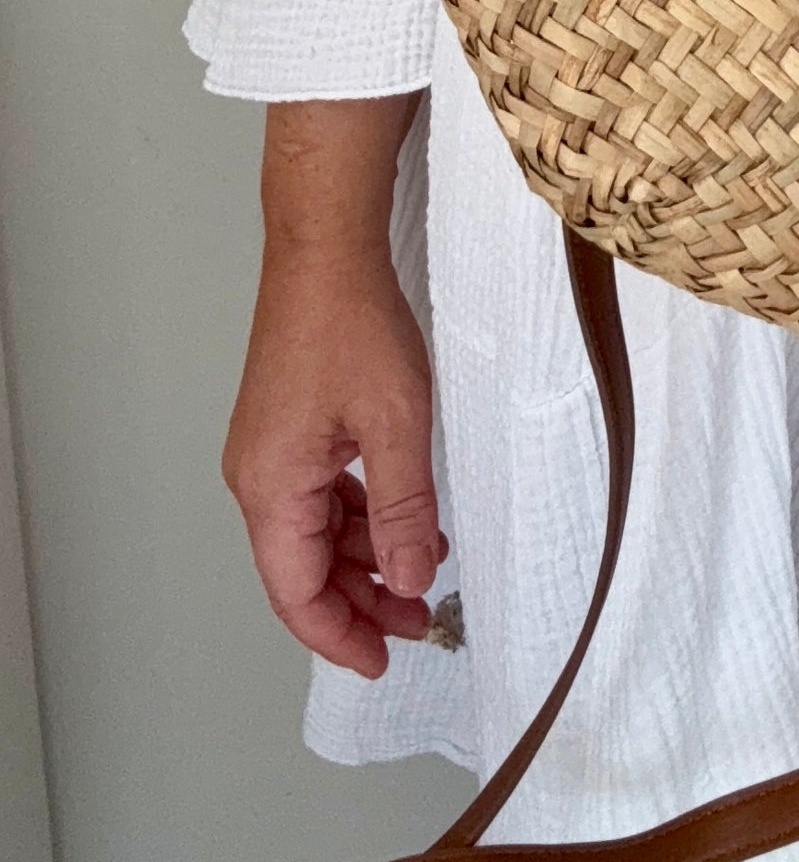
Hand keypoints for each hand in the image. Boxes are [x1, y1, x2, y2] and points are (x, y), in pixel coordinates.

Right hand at [223, 94, 443, 677]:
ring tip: (424, 576)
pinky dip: (361, 518)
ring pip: (315, 533)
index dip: (340, 636)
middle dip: (361, 603)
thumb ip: (404, 510)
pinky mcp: (290, 428)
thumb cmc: (355, 327)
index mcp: (271, 488)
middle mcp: (258, 477)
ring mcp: (272, 452)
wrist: (326, 252)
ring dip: (366, 559)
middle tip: (421, 622)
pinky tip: (406, 521)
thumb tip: (411, 580)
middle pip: (303, 569)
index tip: (382, 663)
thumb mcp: (397, 424)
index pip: (297, 593)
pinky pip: (321, 495)